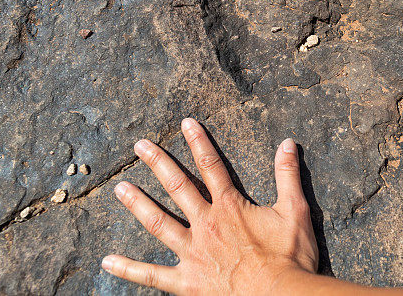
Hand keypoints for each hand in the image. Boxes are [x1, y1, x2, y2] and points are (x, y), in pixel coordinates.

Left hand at [102, 118, 317, 294]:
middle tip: (139, 145)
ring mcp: (192, 253)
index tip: (186, 123)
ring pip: (159, 223)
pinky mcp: (187, 282)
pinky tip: (108, 262)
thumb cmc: (289, 258)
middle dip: (158, 163)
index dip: (199, 142)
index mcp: (230, 206)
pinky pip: (153, 275)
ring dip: (138, 204)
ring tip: (120, 189)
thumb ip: (288, 175)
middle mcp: (206, 224)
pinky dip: (129, 269)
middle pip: (178, 187)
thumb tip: (288, 143)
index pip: (212, 165)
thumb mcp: (295, 211)